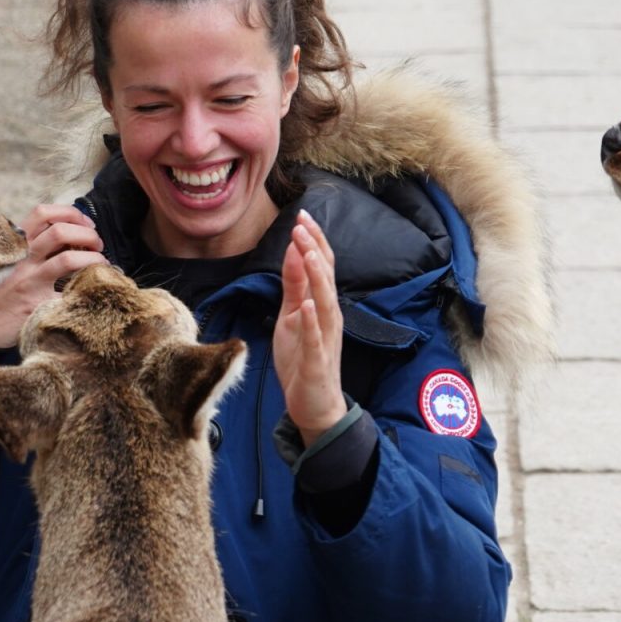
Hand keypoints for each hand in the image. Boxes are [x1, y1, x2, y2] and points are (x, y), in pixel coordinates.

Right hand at [0, 203, 107, 347]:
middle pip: (59, 231)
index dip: (71, 213)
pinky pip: (69, 294)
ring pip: (67, 259)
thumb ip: (33, 247)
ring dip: (92, 258)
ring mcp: (30, 282)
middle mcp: (22, 259)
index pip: (43, 213)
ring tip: (100, 263)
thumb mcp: (10, 261)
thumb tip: (70, 236)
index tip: (86, 224)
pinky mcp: (37, 305)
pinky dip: (87, 289)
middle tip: (97, 244)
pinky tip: (93, 292)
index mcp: (16, 244)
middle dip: (87, 234)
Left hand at [274, 210, 346, 442]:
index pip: (322, 267)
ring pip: (324, 304)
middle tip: (302, 223)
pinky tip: (306, 305)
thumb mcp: (291, 316)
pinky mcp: (317, 362)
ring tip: (308, 253)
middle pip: (326, 279)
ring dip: (317, 278)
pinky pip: (315, 340)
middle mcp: (329, 318)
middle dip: (315, 250)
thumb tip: (292, 252)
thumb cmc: (304, 359)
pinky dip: (312, 321)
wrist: (315, 405)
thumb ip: (294, 286)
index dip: (313, 241)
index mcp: (321, 306)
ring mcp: (325, 340)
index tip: (301, 216)